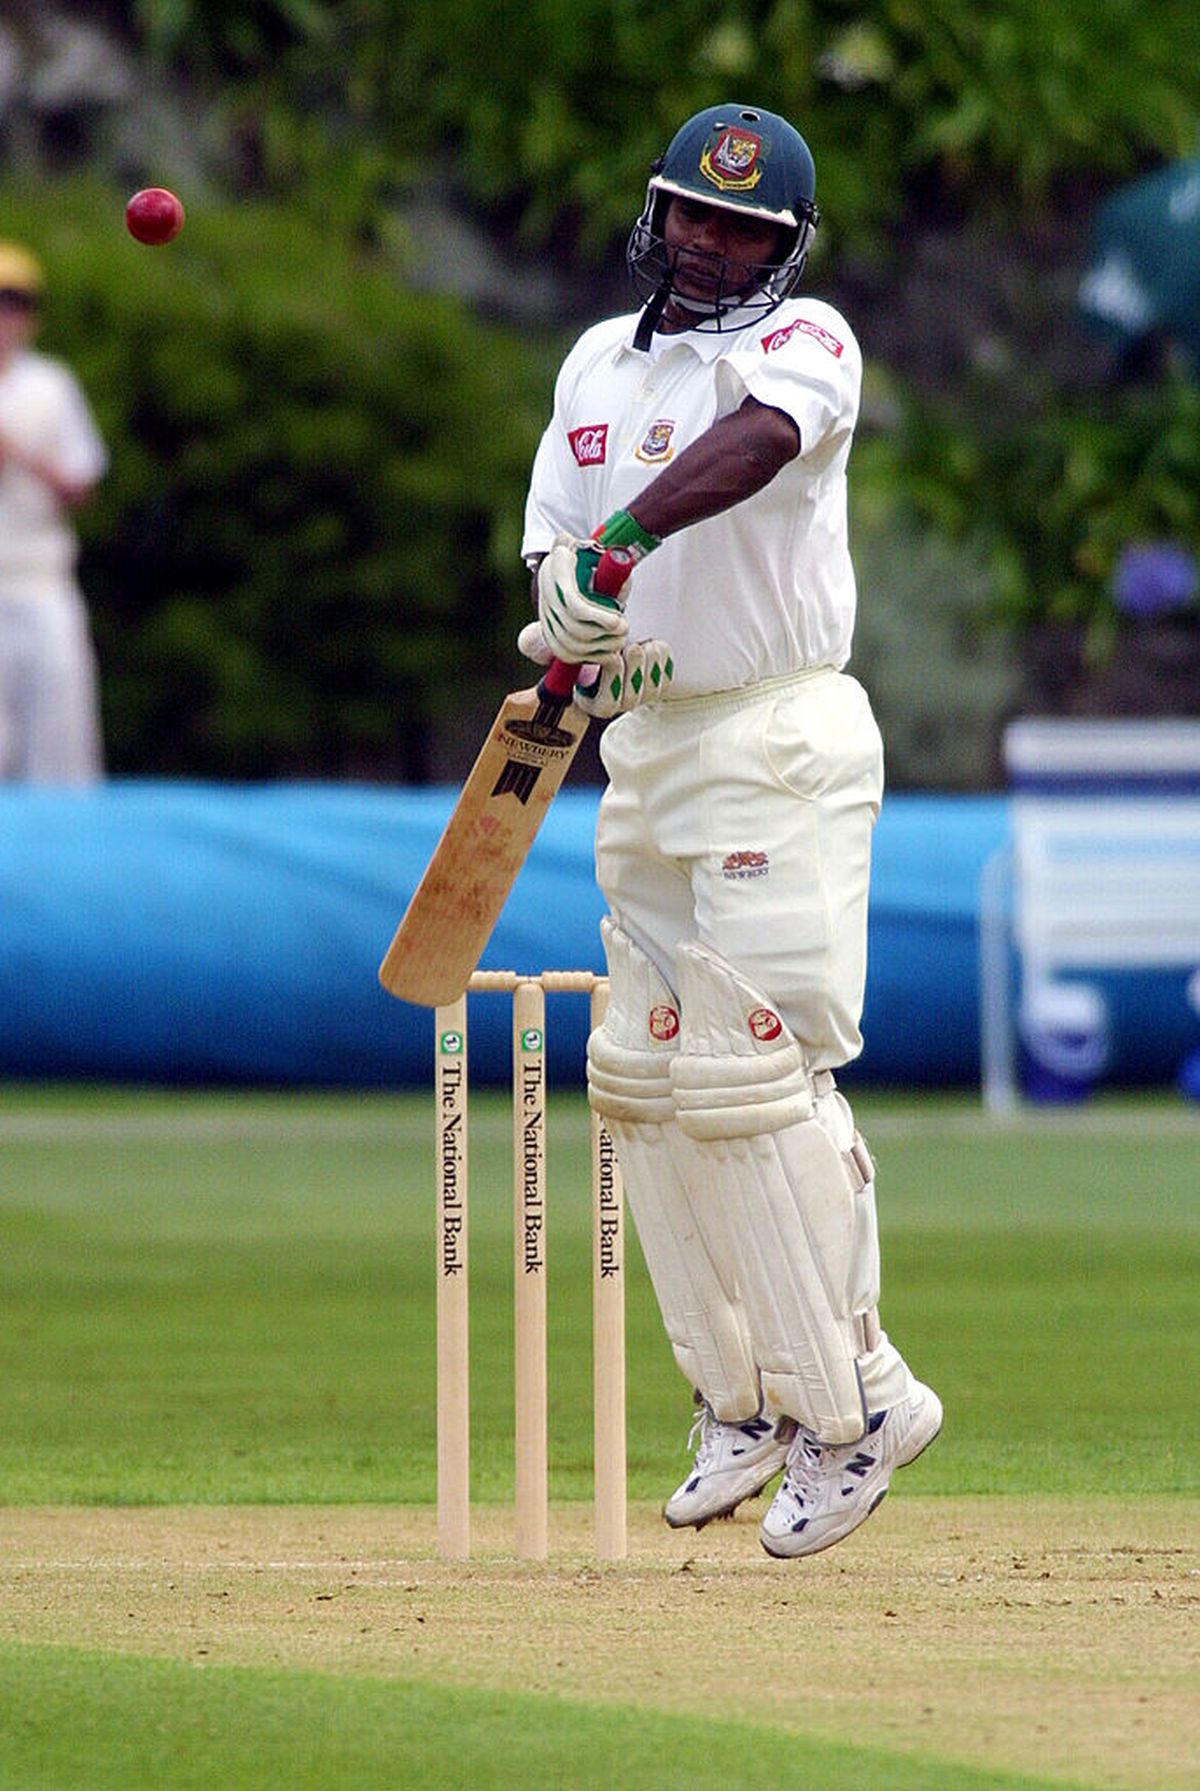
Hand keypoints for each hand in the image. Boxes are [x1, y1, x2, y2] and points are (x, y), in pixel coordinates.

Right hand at [517, 622, 672, 716]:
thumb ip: (541, 641)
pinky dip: (662, 660)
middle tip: (628, 644)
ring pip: (648, 690)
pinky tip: (655, 645)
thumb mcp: (563, 636)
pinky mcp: (657, 687)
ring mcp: (637, 698)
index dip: (611, 678)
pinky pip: (665, 679)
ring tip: (642, 641)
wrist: (618, 628)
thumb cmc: (587, 635)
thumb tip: (527, 642)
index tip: (611, 654)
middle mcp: (614, 704)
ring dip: (647, 662)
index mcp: (589, 699)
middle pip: (628, 700)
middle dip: (630, 669)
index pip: (604, 703)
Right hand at [536, 533, 631, 662]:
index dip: (596, 617)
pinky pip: (564, 653)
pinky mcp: (548, 628)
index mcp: (559, 563)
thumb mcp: (609, 558)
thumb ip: (615, 569)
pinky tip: (608, 653)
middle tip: (624, 630)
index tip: (618, 622)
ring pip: (569, 644)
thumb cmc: (600, 559)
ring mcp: (545, 609)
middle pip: (572, 627)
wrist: (580, 563)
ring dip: (599, 648)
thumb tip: (621, 572)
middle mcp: (547, 587)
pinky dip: (589, 658)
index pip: (572, 603)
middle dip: (603, 635)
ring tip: (620, 640)